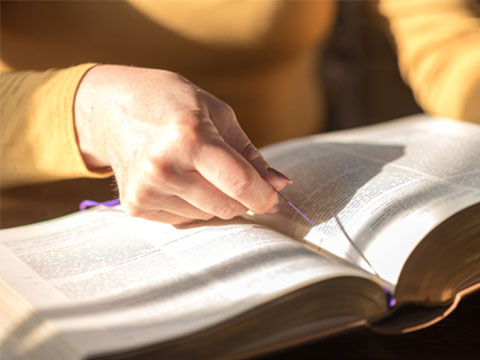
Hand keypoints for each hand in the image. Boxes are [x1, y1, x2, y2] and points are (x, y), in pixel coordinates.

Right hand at [74, 65, 290, 223]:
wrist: (111, 110)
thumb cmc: (172, 103)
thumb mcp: (217, 114)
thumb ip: (249, 154)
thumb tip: (280, 185)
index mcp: (189, 137)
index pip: (240, 183)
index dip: (265, 196)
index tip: (273, 198)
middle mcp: (163, 167)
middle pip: (227, 206)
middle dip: (240, 197)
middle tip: (230, 174)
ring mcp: (146, 190)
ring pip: (207, 216)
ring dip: (212, 199)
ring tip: (192, 168)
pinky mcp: (135, 206)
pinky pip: (183, 219)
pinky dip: (190, 204)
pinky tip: (174, 178)